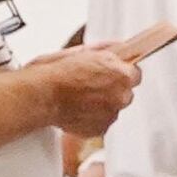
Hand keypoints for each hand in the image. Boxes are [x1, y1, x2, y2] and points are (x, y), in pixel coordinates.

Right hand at [21, 40, 146, 132]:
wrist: (42, 95)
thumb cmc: (57, 74)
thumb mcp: (83, 51)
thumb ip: (106, 50)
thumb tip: (116, 47)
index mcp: (122, 74)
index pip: (135, 74)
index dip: (120, 73)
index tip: (112, 74)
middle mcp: (121, 96)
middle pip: (125, 92)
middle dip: (111, 88)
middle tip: (91, 85)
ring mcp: (111, 114)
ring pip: (112, 108)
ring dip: (101, 103)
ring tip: (80, 97)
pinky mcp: (100, 129)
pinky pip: (101, 122)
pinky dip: (92, 117)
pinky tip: (78, 108)